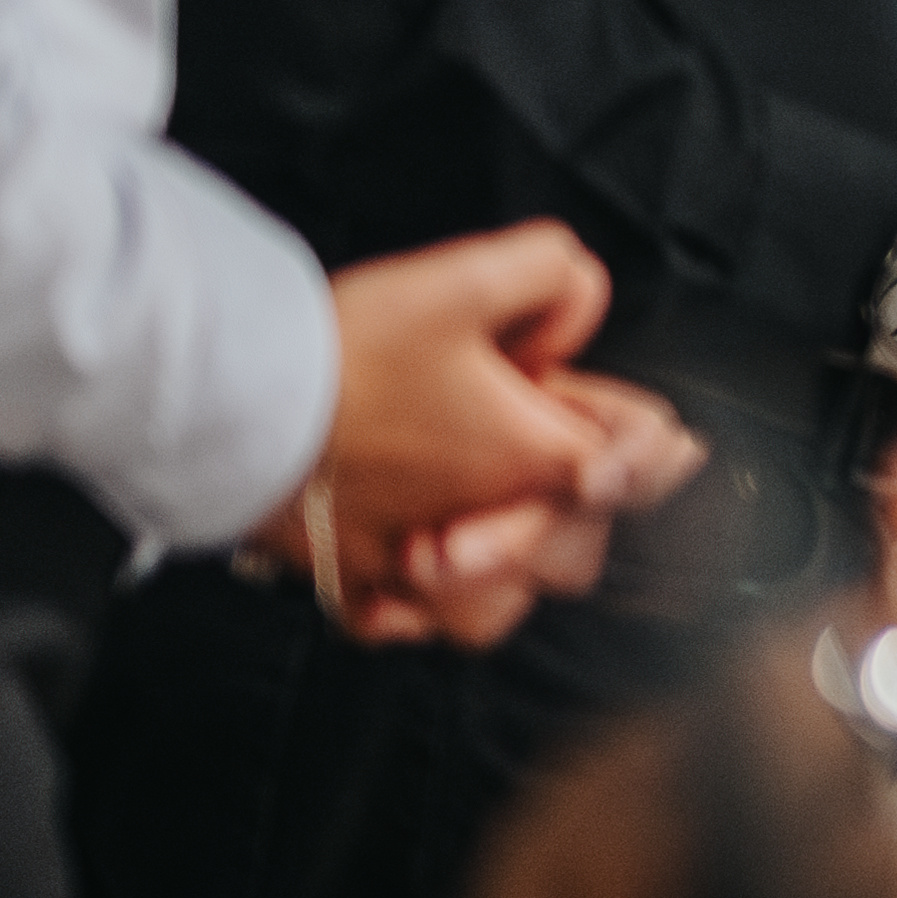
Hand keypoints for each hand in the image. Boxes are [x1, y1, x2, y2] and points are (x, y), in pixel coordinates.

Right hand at [284, 223, 656, 641]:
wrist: (227, 400)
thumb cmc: (343, 350)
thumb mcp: (463, 279)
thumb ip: (550, 274)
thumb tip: (576, 307)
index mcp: (533, 460)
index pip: (635, 466)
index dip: (653, 445)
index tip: (669, 442)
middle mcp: (485, 530)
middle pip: (576, 551)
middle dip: (578, 512)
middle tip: (565, 469)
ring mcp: (411, 567)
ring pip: (493, 611)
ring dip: (503, 579)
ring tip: (487, 534)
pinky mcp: (346, 578)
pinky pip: (397, 623)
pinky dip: (409, 611)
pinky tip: (406, 577)